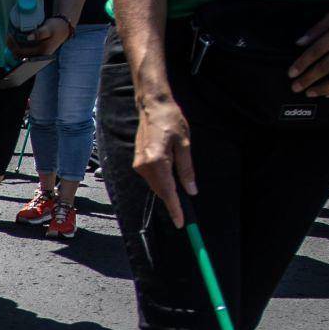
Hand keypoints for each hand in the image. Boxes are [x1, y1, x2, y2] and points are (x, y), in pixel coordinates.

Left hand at [10, 17, 72, 59]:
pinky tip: (14, 39)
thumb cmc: (56, 27)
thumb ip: (40, 33)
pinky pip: (23, 51)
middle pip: (20, 56)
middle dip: (11, 47)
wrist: (63, 28)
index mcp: (41, 54)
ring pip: (20, 54)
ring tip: (10, 37)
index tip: (9, 37)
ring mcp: (36, 55)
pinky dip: (17, 46)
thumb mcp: (49, 28)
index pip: (23, 54)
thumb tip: (28, 37)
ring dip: (13, 47)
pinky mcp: (34, 52)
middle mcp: (38, 57)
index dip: (14, 47)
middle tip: (8, 35)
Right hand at [133, 90, 196, 229]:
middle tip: (184, 211)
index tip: (181, 223)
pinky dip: (161, 182)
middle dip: (172, 201)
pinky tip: (169, 175)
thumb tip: (191, 190)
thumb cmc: (171, 120)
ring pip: (156, 186)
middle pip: (161, 191)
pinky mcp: (137, 162)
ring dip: (167, 189)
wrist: (152, 107)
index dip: (175, 209)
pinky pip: (152, 178)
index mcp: (157, 161)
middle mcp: (144, 166)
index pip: (168, 192)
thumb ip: (186, 169)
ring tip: (179, 186)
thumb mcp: (185, 144)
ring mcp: (138, 165)